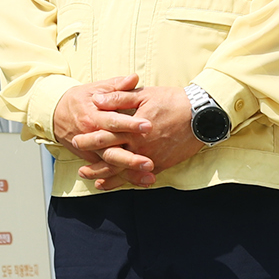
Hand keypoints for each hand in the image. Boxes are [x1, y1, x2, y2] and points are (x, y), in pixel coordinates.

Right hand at [53, 76, 155, 186]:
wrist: (56, 114)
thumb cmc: (81, 99)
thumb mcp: (96, 88)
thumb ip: (117, 86)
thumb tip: (134, 78)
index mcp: (93, 116)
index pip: (112, 121)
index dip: (130, 124)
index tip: (148, 126)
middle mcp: (91, 136)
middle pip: (111, 150)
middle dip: (130, 159)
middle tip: (149, 162)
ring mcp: (91, 151)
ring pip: (110, 165)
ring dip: (129, 173)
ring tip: (149, 177)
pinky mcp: (91, 159)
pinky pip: (107, 171)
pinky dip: (123, 178)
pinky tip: (140, 182)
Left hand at [80, 82, 207, 187]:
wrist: (201, 116)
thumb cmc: (173, 101)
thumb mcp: (144, 94)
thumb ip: (118, 98)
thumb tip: (96, 99)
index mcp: (132, 128)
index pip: (105, 135)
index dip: (89, 139)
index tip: (76, 140)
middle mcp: (139, 146)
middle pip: (111, 158)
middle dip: (94, 165)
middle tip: (80, 169)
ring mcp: (150, 158)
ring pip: (124, 172)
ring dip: (107, 177)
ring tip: (94, 181)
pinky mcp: (160, 165)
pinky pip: (140, 177)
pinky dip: (127, 182)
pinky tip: (120, 184)